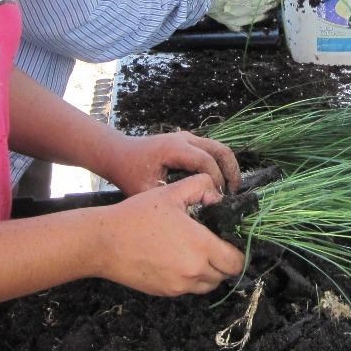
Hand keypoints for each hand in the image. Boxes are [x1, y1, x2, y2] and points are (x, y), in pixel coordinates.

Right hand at [93, 175, 245, 295]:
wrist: (104, 242)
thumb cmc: (137, 215)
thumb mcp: (171, 193)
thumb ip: (201, 187)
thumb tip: (219, 196)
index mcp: (201, 246)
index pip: (236, 261)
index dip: (238, 251)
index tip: (229, 239)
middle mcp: (194, 271)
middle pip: (225, 275)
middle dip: (225, 261)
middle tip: (214, 244)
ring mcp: (179, 285)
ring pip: (208, 285)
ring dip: (209, 271)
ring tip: (196, 251)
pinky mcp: (166, 292)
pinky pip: (189, 288)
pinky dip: (190, 278)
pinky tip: (177, 259)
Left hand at [100, 131, 240, 195]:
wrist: (117, 153)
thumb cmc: (128, 172)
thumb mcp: (144, 190)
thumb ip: (168, 198)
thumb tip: (192, 213)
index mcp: (175, 148)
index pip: (206, 162)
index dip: (217, 181)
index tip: (219, 200)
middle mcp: (184, 139)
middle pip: (220, 150)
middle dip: (231, 172)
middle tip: (234, 194)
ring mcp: (187, 137)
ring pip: (218, 148)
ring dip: (228, 167)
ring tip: (230, 190)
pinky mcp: (187, 141)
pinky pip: (210, 150)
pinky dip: (219, 164)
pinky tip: (217, 184)